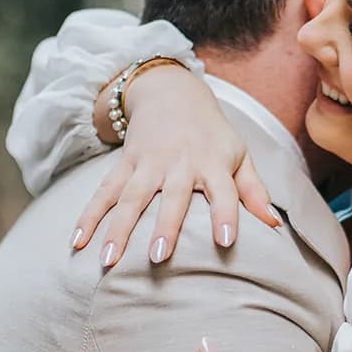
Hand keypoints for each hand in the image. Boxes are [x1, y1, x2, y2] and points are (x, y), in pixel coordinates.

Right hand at [74, 64, 280, 267]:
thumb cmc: (212, 134)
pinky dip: (89, 215)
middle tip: (159, 258)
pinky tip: (77, 241)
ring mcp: (147, 163)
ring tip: (108, 260)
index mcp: (212, 163)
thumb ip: (254, 191)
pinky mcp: (124, 164)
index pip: (223, 190)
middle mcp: (179, 163)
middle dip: (164, 226)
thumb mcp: (239, 154)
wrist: (171, 92)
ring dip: (118, 228)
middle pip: (172, 197)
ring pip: (131, 198)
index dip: (225, 214)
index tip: (226, 242)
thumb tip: (275, 227)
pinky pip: (103, 192)